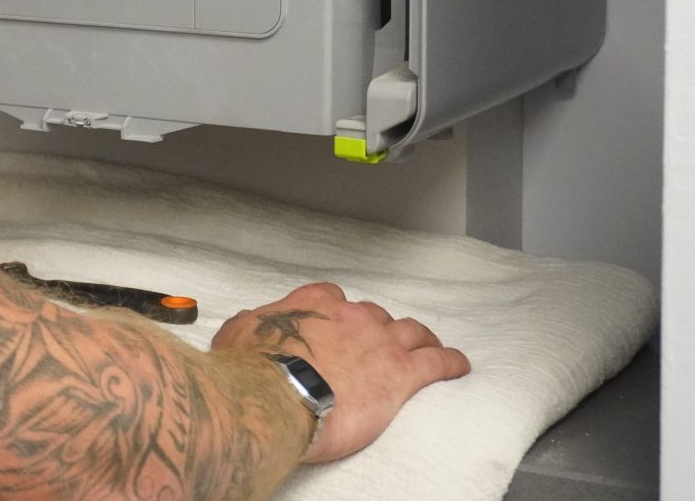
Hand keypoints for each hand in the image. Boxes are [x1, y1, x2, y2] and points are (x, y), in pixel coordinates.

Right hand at [211, 282, 470, 463]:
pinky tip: (458, 365)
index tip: (338, 326)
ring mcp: (380, 342)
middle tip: (377, 346)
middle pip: (375, 315)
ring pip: (411, 331)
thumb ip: (248, 325)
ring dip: (419, 338)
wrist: (275, 396)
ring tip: (426, 347)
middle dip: (378, 328)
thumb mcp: (235, 335)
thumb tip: (245, 326)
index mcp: (311, 304)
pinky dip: (450, 361)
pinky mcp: (401, 374)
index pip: (334, 298)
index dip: (338, 314)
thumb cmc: (251, 370)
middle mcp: (350, 316)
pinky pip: (437, 361)